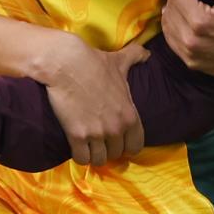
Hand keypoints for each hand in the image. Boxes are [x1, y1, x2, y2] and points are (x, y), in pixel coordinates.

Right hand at [39, 32, 145, 165]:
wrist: (66, 63)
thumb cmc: (94, 63)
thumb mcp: (120, 61)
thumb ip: (136, 58)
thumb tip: (147, 54)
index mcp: (130, 116)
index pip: (136, 146)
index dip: (126, 145)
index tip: (117, 141)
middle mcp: (116, 128)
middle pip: (116, 154)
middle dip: (108, 150)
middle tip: (99, 142)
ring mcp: (97, 134)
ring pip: (99, 160)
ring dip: (94, 155)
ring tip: (88, 147)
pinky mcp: (77, 136)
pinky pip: (82, 159)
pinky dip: (79, 156)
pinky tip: (76, 147)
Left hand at [162, 0, 213, 75]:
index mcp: (200, 20)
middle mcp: (189, 39)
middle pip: (169, 9)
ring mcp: (189, 54)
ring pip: (167, 26)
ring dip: (171, 11)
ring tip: (181, 2)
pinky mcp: (191, 63)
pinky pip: (171, 42)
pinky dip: (172, 28)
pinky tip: (181, 21)